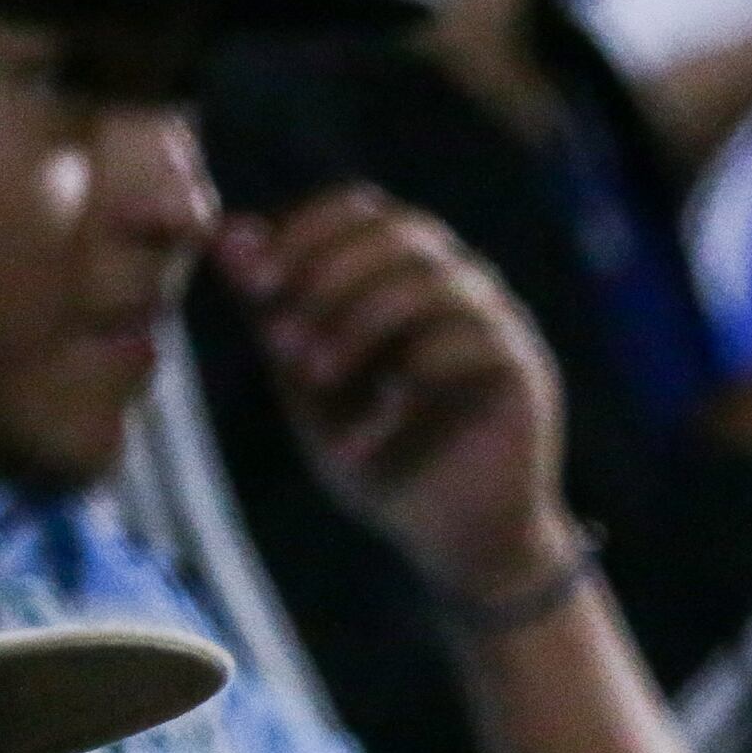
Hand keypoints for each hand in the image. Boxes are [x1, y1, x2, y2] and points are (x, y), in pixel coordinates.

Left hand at [218, 190, 578, 614]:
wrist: (456, 543)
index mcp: (408, 276)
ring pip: (433, 281)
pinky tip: (376, 422)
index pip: (363, 209)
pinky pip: (471, 341)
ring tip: (314, 376)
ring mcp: (500, 325)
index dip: (306, 230)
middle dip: (328, 274)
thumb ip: (275, 313)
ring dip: (358, 321)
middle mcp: (462, 286)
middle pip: (402, 232)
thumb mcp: (306, 383)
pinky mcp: (524, 373)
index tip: (253, 281)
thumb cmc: (382, 456)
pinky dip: (409, 374)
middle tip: (281, 338)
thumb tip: (227, 238)